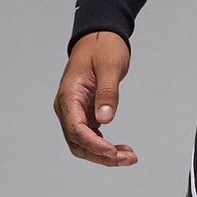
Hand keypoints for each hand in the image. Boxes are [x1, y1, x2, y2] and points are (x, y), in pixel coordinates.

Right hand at [56, 33, 137, 165]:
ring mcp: (74, 111)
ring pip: (83, 143)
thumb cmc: (102, 47)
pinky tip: (120, 149)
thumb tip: (105, 119)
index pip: (76, 129)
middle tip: (127, 159)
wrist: (98, 37)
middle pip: (78, 143)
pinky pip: (90, 136)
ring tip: (128, 157)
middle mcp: (67, 107)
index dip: (94, 144)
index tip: (112, 152)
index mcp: (69, 96)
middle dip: (101, 155)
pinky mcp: (84, 113)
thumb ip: (107, 93)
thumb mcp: (109, 67)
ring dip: (103, 154)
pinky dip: (104, 145)